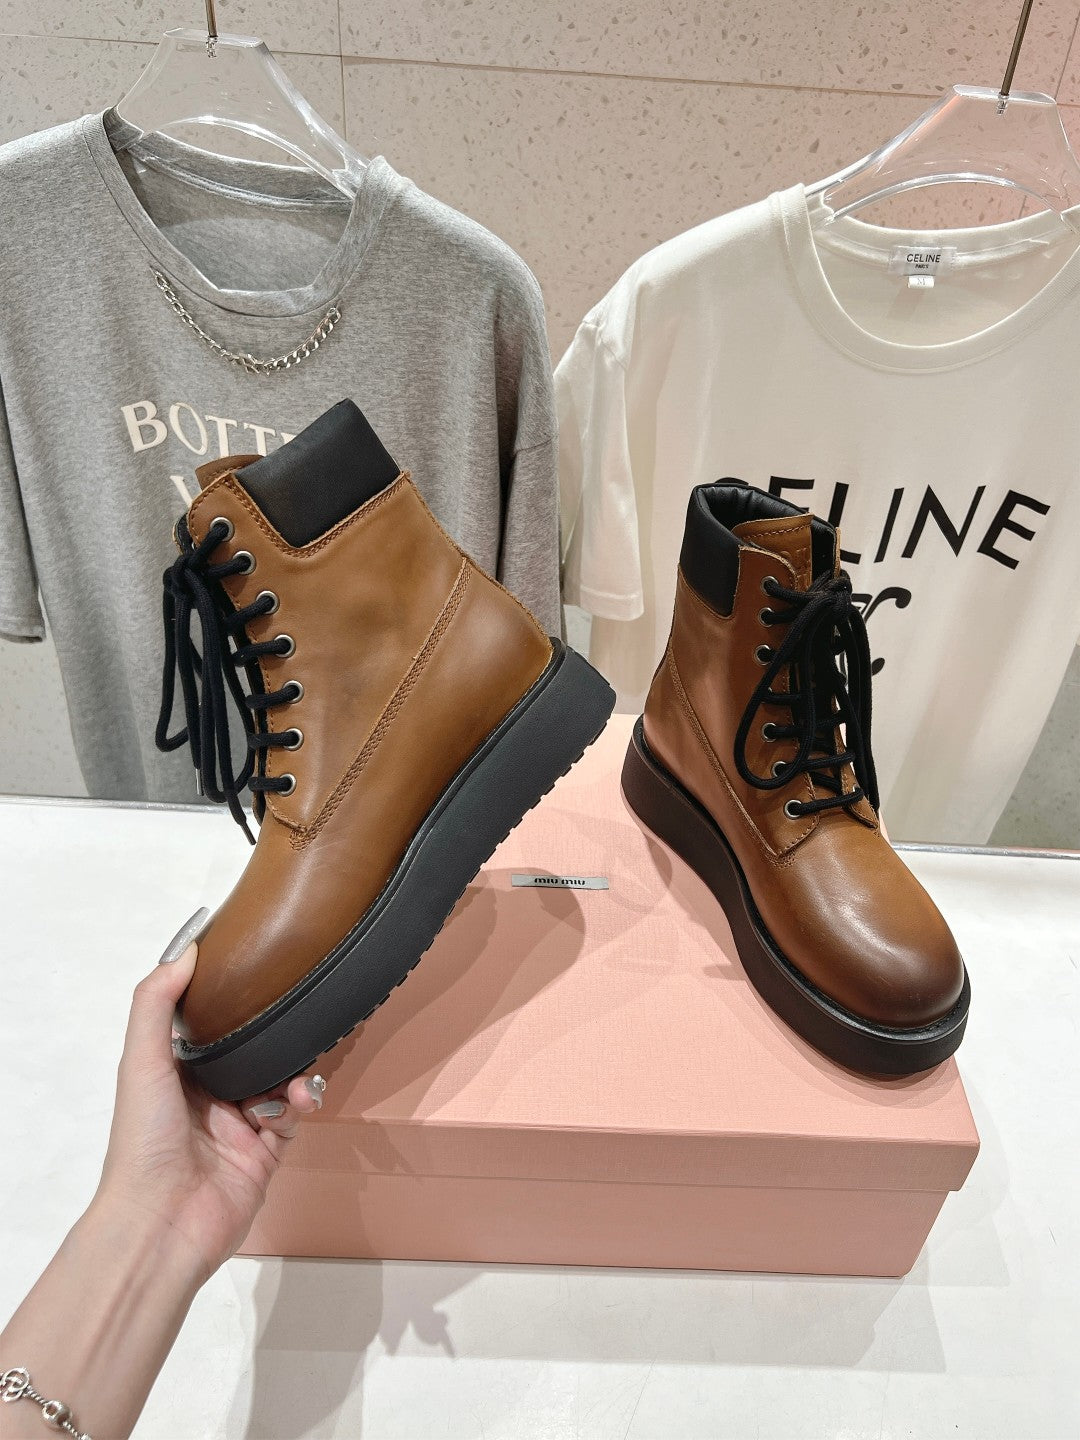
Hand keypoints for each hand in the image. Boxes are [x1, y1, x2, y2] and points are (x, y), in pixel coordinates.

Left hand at [97, 911, 324, 1281]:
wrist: (162, 1223)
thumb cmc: (143, 1141)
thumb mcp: (141, 1061)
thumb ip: (157, 1002)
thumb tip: (188, 947)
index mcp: (174, 1072)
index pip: (208, 1023)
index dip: (230, 997)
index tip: (257, 964)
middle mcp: (206, 1096)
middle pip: (252, 1049)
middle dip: (276, 1032)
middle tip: (299, 1010)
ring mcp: (238, 1124)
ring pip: (280, 1077)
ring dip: (293, 1068)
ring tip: (297, 1072)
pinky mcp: (265, 1152)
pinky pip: (293, 1114)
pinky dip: (298, 1103)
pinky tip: (293, 1103)